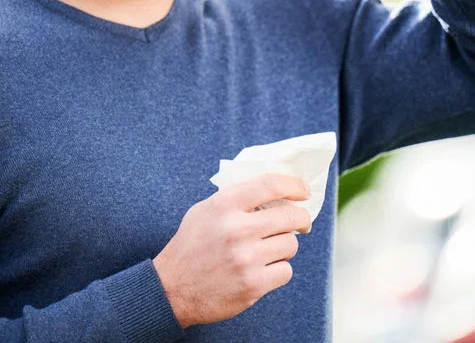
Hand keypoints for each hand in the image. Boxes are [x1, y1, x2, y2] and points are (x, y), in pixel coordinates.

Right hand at [152, 173, 312, 328]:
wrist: (171, 290)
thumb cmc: (191, 247)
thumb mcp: (205, 211)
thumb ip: (236, 198)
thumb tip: (276, 190)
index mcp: (224, 205)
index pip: (271, 185)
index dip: (294, 185)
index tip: (304, 191)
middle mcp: (236, 229)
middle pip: (290, 216)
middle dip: (301, 220)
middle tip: (301, 224)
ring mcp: (245, 258)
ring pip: (290, 245)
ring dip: (284, 248)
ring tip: (267, 251)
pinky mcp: (252, 285)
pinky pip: (285, 272)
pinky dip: (278, 271)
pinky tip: (262, 270)